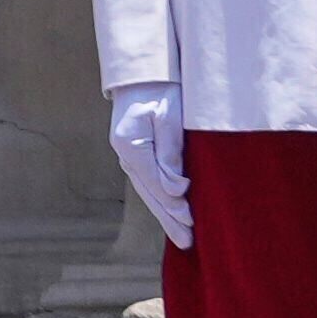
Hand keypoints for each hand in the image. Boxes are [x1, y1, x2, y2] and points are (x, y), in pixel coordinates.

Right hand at [106, 83, 191, 248]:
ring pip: (148, 192)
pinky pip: (149, 184)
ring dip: (165, 215)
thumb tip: (177, 189)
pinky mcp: (136, 155)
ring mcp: (128, 156)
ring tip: (182, 238)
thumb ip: (170, 154)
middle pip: (149, 193)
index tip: (191, 218)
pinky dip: (160, 202)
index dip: (173, 202)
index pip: (154, 181)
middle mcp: (124, 154)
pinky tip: (171, 215)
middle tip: (188, 242)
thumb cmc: (160, 91)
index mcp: (130, 145)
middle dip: (169, 219)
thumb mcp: (169, 118)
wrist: (142, 75)